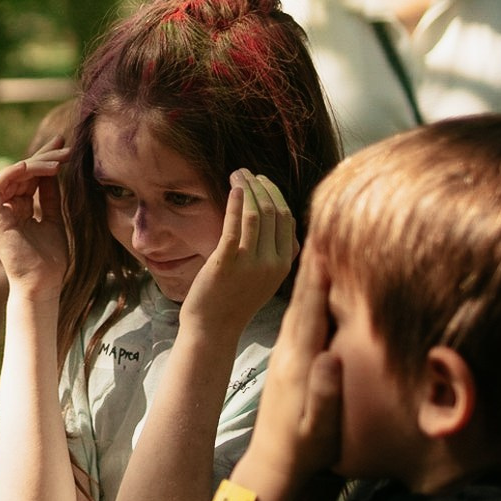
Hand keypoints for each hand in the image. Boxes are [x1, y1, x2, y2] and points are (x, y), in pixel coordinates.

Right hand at [0, 141, 71, 296]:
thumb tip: (54, 171)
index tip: (64, 146)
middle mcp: (6, 208)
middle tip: (64, 145)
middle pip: (20, 172)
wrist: (42, 284)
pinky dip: (11, 173)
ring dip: (32, 164)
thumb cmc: (50, 259)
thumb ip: (50, 196)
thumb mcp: (54, 219)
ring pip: (9, 175)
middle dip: (42, 156)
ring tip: (57, 161)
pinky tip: (32, 167)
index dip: (44, 159)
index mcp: (19, 209)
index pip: (29, 176)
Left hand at [181, 172, 296, 341]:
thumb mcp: (263, 278)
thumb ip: (273, 254)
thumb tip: (276, 220)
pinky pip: (235, 224)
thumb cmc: (233, 301)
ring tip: (236, 174)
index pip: (287, 220)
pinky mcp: (228, 261)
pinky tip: (233, 188)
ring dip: (247, 188)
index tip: (263, 180)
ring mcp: (251, 262)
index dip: (276, 195)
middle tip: (246, 171)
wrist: (213, 328)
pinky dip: (235, 202)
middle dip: (261, 186)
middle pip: (274, 212)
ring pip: (257, 214)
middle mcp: (272, 263)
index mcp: (284, 265)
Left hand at [234, 255, 342, 500]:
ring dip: (305, 277)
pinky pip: (298, 319)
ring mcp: (286, 355)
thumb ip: (324, 392)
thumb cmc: (304, 449)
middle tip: (318, 227)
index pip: (309, 309)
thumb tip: (329, 356)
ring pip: (297, 306)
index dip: (318, 277)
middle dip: (310, 264)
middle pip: (300, 298)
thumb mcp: (318, 425)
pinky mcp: (287, 362)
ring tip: (314, 246)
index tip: (323, 242)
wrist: (273, 465)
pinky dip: (306, 298)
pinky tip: (309, 289)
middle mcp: (289, 352)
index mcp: (299, 361)